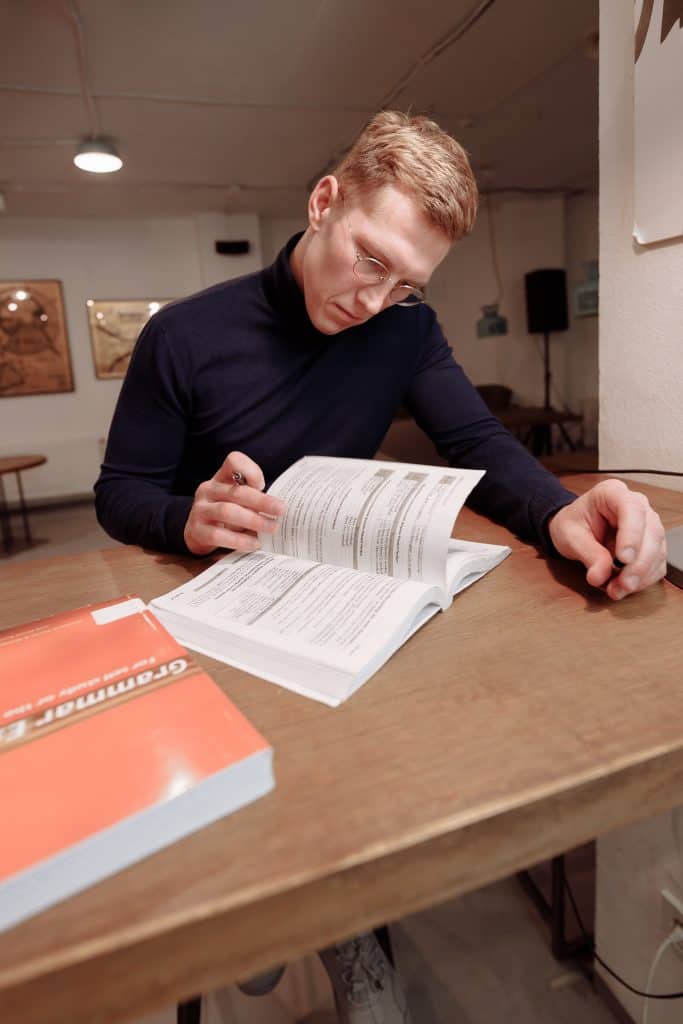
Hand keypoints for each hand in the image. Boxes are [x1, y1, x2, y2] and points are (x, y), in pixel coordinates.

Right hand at [183, 451, 285, 555]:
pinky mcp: (197, 531)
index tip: (263, 485)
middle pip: (236, 492)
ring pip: (227, 512)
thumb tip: (280, 507)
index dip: (251, 470)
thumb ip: (253, 497)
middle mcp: (208, 490)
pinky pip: (218, 535)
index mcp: (221, 478)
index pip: (234, 461)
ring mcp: (200, 510)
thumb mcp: (237, 500)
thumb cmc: (226, 514)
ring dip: (253, 521)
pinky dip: (239, 540)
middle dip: (262, 501)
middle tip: (281, 510)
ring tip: (271, 528)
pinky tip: (254, 544)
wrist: (197, 532)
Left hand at [547, 479, 666, 599]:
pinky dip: (644, 579)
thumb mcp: (570, 536)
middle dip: (639, 563)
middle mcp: (636, 505)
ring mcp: (647, 525)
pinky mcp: (650, 545)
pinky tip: (626, 587)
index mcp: (612, 493)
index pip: (632, 508)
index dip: (632, 534)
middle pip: (652, 532)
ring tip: (618, 590)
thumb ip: (587, 554)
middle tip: (623, 584)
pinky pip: (657, 563)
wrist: (574, 528)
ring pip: (658, 550)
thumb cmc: (572, 524)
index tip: (623, 559)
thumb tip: (600, 576)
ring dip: (641, 575)